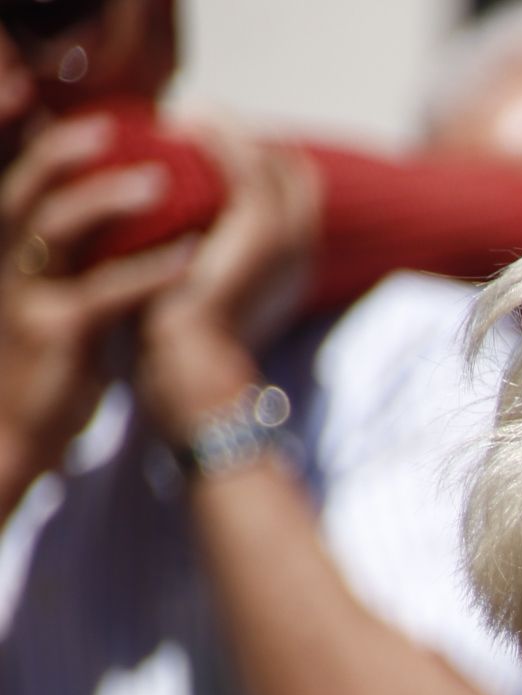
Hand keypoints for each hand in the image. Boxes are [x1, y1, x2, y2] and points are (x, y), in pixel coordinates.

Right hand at [0, 115, 195, 488]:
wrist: (19, 435)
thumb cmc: (50, 367)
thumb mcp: (60, 301)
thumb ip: (83, 262)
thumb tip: (130, 223)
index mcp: (12, 253)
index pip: (20, 182)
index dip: (44, 145)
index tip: (89, 117)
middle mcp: (10, 264)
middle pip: (26, 188)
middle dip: (66, 150)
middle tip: (117, 127)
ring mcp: (28, 296)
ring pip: (55, 227)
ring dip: (108, 199)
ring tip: (161, 182)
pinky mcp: (55, 334)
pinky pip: (101, 292)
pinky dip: (147, 270)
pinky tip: (189, 258)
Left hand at [136, 127, 319, 443]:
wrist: (195, 369)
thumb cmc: (190, 347)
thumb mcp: (207, 297)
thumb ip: (211, 264)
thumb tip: (185, 238)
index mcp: (294, 267)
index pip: (295, 195)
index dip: (261, 162)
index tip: (211, 145)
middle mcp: (302, 249)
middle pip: (293, 169)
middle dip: (250, 140)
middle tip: (198, 121)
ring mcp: (287, 237)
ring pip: (271, 157)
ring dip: (229, 128)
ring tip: (187, 113)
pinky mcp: (260, 226)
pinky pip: (246, 160)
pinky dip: (217, 135)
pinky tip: (183, 124)